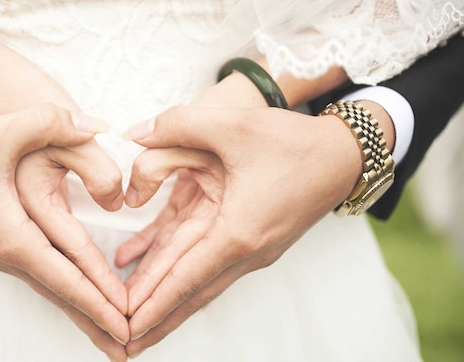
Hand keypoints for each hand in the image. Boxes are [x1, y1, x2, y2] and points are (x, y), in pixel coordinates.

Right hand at [0, 104, 128, 358]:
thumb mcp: (0, 132)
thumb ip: (51, 123)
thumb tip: (98, 125)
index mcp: (12, 236)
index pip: (66, 278)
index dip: (100, 300)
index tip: (128, 324)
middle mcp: (7, 253)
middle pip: (61, 296)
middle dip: (97, 321)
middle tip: (131, 347)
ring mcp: (0, 253)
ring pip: (51, 288)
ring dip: (83, 310)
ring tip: (110, 332)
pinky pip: (41, 276)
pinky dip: (65, 291)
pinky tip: (79, 296)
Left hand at [117, 105, 363, 357]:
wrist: (343, 155)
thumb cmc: (292, 141)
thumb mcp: (232, 123)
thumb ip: (177, 125)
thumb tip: (133, 134)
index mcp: (238, 231)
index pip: (184, 278)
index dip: (151, 303)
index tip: (125, 327)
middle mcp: (244, 251)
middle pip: (189, 293)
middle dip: (153, 319)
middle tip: (120, 343)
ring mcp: (249, 250)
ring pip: (196, 282)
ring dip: (164, 301)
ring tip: (133, 322)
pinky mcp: (249, 239)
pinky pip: (205, 260)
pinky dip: (175, 269)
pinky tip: (142, 262)